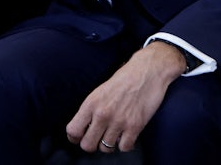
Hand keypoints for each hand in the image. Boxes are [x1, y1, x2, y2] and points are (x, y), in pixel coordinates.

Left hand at [66, 40, 185, 152]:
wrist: (146, 72)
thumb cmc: (123, 79)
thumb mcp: (99, 91)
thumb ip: (91, 109)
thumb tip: (84, 127)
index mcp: (90, 103)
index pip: (73, 130)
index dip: (74, 137)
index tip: (78, 138)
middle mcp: (102, 114)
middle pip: (87, 145)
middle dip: (91, 144)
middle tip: (96, 139)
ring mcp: (119, 122)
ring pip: (105, 149)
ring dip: (108, 144)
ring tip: (112, 136)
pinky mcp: (135, 126)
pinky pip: (124, 148)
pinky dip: (125, 145)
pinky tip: (126, 136)